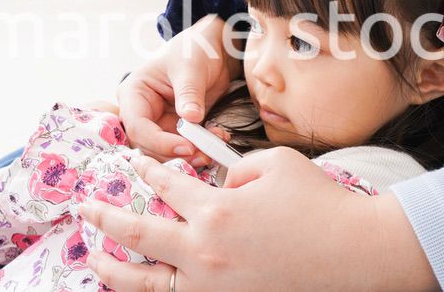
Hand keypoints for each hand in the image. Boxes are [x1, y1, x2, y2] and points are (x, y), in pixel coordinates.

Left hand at [79, 148, 438, 290]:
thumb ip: (236, 168)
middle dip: (105, 218)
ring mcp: (213, 286)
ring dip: (115, 270)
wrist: (358, 255)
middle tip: (85, 208)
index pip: (166, 185)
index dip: (146, 169)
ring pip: (147, 281)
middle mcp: (205, 251)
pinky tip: (146, 286)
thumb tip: (219, 185)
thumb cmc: (320, 204)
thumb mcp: (277, 164)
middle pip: (138, 233)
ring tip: (94, 260)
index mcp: (215, 209)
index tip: (133, 163)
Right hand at [116, 15, 241, 164]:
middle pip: (148, 145)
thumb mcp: (191, 68)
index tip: (186, 147)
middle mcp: (142, 111)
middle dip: (175, 153)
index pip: (138, 126)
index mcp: (134, 93)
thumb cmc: (193, 50)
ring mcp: (159, 122)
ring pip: (166, 151)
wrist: (212, 50)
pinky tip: (218, 138)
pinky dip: (201, 148)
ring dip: (190, 155)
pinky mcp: (177, 128)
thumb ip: (189, 93)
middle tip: (202, 155)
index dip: (159, 142)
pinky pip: (185, 146)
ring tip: (213, 149)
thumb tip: (190, 118)